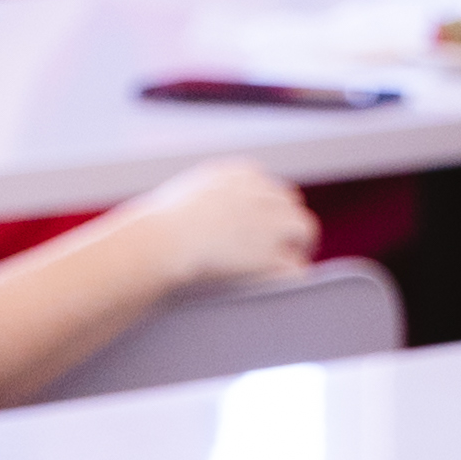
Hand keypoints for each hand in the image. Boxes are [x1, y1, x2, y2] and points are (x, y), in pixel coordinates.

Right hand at [120, 156, 320, 293]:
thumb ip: (203, 202)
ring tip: (294, 263)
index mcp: (240, 175)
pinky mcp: (270, 253)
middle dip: (287, 225)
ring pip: (303, 229)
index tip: (266, 226)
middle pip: (290, 204)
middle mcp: (260, 193)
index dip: (271, 210)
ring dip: (299, 246)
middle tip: (284, 246)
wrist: (159, 242)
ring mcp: (269, 223)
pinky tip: (286, 284)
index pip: (270, 188)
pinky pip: (295, 265)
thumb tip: (205, 219)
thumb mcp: (182, 199)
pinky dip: (292, 273)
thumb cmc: (156, 228)